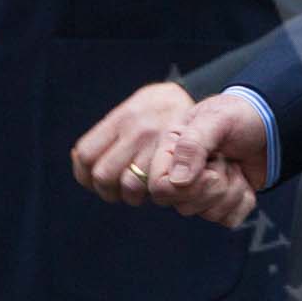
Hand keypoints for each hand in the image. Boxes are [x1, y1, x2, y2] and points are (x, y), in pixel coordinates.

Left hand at [70, 82, 193, 206]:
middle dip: (107, 190)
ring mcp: (161, 144)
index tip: (91, 180)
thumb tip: (78, 158)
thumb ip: (112, 131)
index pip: (86, 154)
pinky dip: (154, 194)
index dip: (84, 174)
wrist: (223, 105)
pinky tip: (158, 189)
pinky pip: (155, 188)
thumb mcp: (140, 107)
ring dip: (131, 195)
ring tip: (139, 191)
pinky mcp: (180, 160)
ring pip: (129, 186)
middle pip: (103, 175)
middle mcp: (140, 128)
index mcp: (125, 116)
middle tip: (118, 190)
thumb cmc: (172, 111)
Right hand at [147, 93, 267, 227]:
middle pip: (185, 207)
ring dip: (232, 189)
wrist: (272, 124)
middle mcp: (181, 176)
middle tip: (224, 158)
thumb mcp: (216, 119)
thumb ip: (193, 144)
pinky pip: (230, 219)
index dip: (184, 186)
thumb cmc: (240, 114)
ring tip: (234, 164)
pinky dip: (244, 199)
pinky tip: (243, 178)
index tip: (208, 164)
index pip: (160, 188)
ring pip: (210, 214)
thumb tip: (177, 181)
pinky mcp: (222, 203)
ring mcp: (201, 192)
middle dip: (215, 184)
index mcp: (170, 152)